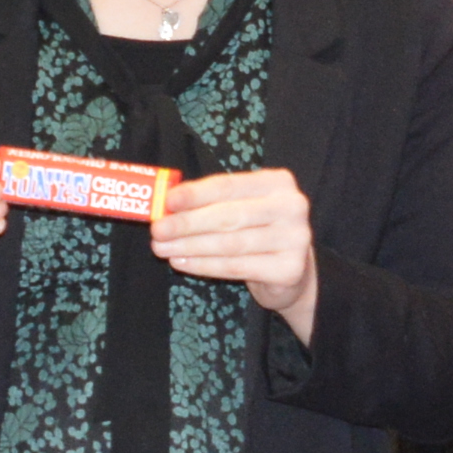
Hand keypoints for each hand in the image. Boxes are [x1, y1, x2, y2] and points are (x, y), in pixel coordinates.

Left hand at [148, 165, 320, 330]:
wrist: (292, 270)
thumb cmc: (257, 231)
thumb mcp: (239, 208)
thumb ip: (210, 202)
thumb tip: (166, 204)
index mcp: (277, 182)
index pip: (228, 186)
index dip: (195, 194)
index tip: (166, 202)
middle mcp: (292, 207)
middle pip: (228, 216)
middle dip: (187, 223)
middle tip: (157, 230)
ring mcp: (295, 239)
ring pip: (230, 244)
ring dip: (190, 246)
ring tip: (162, 248)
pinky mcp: (288, 269)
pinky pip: (236, 267)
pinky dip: (204, 266)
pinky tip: (181, 262)